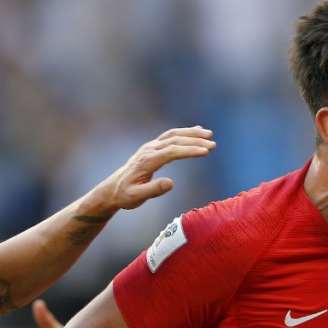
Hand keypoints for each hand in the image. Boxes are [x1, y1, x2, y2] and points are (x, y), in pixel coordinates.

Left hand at [96, 126, 214, 211]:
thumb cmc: (125, 195)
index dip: (188, 151)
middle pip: (174, 141)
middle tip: (213, 144)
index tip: (205, 151)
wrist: (114, 188)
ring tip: (209, 134)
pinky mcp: (153, 147)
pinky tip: (197, 130)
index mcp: (146, 161)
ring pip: (173, 135)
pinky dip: (184, 132)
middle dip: (194, 141)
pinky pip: (170, 136)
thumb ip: (153, 190)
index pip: (171, 152)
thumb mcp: (136, 197)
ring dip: (191, 133)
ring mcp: (150, 146)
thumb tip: (171, 183)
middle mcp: (149, 150)